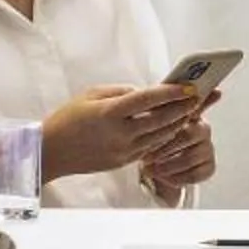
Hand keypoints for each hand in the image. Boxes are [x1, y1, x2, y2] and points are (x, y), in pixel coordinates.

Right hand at [43, 83, 220, 184]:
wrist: (51, 151)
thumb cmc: (68, 118)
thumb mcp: (92, 95)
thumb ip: (121, 91)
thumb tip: (145, 92)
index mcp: (110, 113)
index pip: (148, 100)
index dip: (171, 92)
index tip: (188, 86)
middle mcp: (120, 134)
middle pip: (161, 120)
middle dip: (183, 107)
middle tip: (198, 97)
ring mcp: (124, 150)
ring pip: (161, 136)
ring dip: (178, 122)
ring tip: (190, 110)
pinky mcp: (124, 161)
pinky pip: (151, 147)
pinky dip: (164, 136)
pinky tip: (173, 126)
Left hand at [139, 108, 218, 196]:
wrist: (157, 166)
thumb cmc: (154, 140)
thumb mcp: (151, 121)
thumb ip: (159, 106)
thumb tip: (162, 85)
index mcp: (191, 113)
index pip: (196, 106)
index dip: (181, 115)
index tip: (164, 128)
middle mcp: (203, 130)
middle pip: (190, 134)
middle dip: (166, 146)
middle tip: (147, 155)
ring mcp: (208, 149)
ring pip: (191, 157)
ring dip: (168, 165)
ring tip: (150, 168)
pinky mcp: (209, 167)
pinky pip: (195, 174)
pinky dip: (176, 177)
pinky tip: (163, 176)